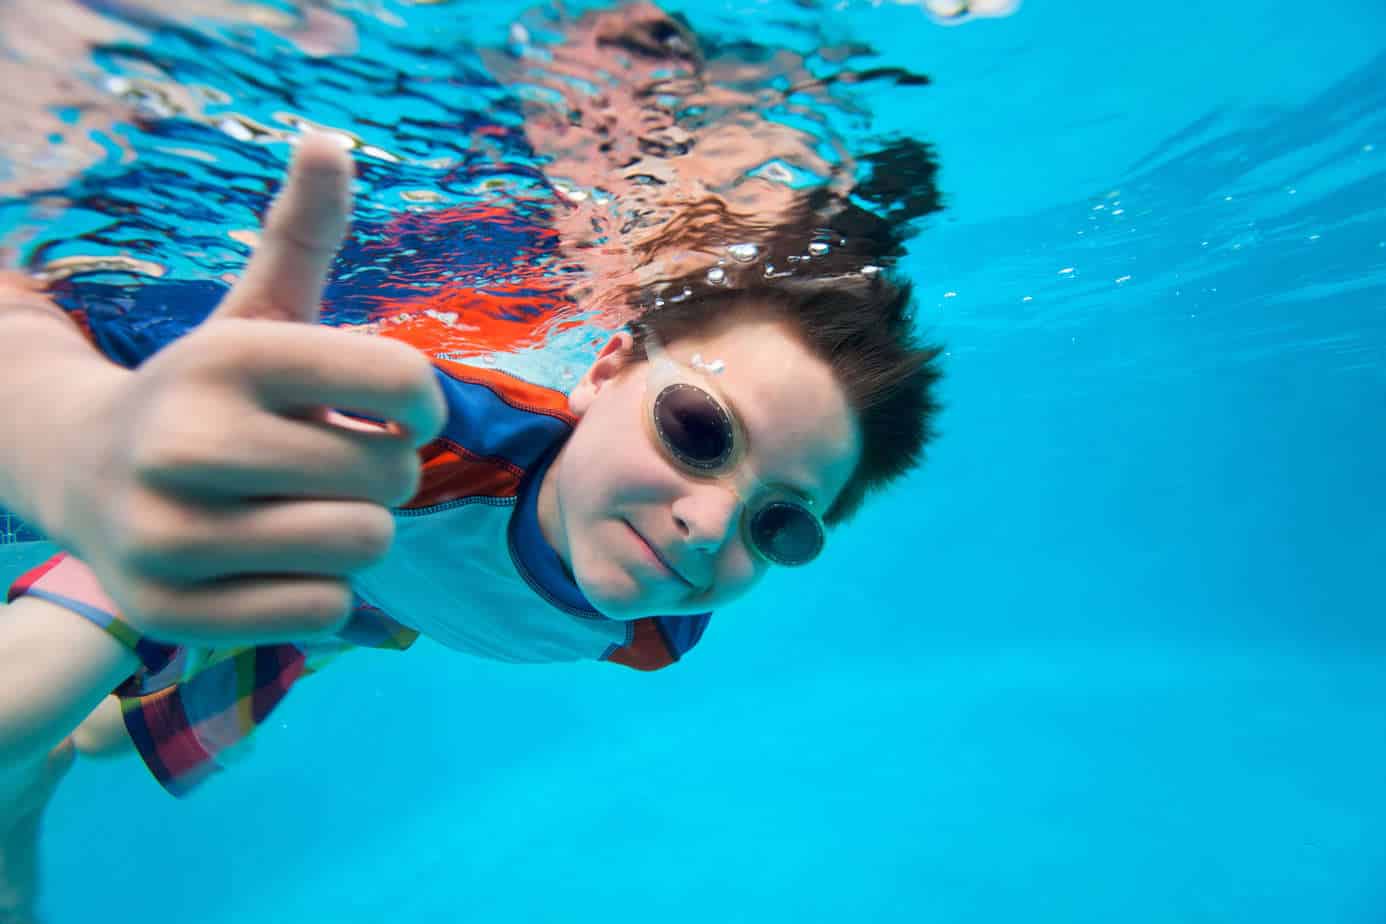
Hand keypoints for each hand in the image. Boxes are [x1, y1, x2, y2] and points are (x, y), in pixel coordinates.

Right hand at [47, 132, 445, 645]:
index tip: (394, 408)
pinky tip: (275, 560)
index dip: (422, 402)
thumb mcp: (252, 310)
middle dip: (386, 471)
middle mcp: (184, 440)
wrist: (80, 470)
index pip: (404, 379)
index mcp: (226, 354)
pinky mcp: (169, 612)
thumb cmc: (209, 390)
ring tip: (308, 509)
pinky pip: (325, 610)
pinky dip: (322, 590)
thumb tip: (332, 141)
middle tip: (338, 465)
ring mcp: (167, 535)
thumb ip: (301, 235)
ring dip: (357, 531)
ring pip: (362, 545)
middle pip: (392, 476)